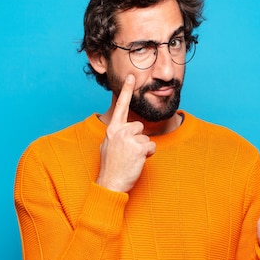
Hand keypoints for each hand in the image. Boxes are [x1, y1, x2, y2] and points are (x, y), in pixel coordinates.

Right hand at [96, 75, 156, 192]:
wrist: (110, 183)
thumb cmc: (110, 167)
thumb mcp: (108, 146)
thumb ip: (116, 135)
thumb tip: (122, 131)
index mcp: (112, 129)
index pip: (121, 106)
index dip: (127, 90)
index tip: (132, 76)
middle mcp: (119, 131)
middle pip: (139, 126)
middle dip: (137, 139)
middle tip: (127, 153)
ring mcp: (129, 138)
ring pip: (146, 137)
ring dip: (142, 148)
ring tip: (131, 159)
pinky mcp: (138, 147)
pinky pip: (151, 147)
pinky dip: (148, 155)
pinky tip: (137, 161)